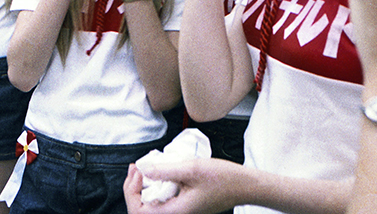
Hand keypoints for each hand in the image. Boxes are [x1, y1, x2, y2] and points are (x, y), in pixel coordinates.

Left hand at [124, 159, 241, 213]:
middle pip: (142, 210)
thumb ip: (165, 170)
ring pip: (152, 204)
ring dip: (144, 186)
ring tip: (143, 167)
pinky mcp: (185, 205)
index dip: (132, 191)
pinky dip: (156, 186)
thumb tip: (143, 170)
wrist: (244, 185)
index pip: (139, 211)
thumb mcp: (191, 168)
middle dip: (133, 188)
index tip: (138, 171)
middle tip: (135, 167)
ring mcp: (181, 211)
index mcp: (176, 212)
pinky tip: (157, 171)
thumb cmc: (223, 179)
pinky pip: (163, 199)